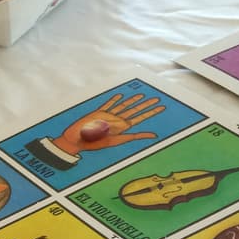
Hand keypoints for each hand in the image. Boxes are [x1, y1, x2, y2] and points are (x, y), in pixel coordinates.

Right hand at [50, 92, 164, 155]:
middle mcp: (117, 121)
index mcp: (122, 128)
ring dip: (132, 100)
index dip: (151, 112)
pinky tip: (120, 95)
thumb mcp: (118, 140)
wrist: (77, 140)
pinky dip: (114, 99)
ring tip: (141, 95)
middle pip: (134, 111)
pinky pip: (108, 104)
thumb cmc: (95, 143)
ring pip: (123, 106)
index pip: (140, 118)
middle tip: (156, 98)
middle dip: (145, 105)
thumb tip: (154, 136)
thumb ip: (135, 136)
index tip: (161, 106)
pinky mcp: (98, 112)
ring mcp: (108, 116)